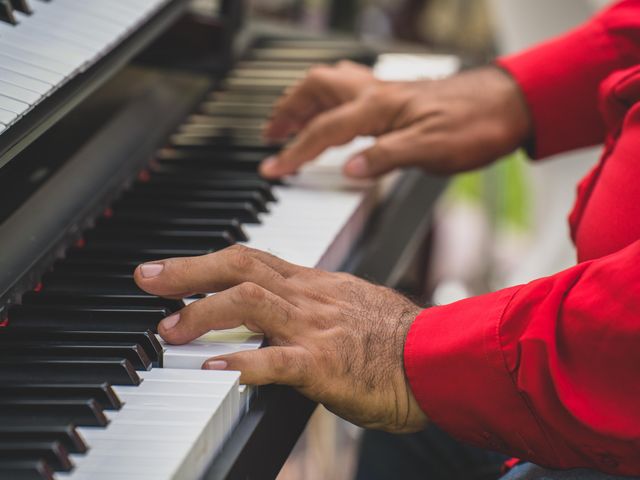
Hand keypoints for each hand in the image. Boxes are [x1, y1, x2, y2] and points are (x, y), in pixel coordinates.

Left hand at [134, 245, 427, 432]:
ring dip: (202, 313)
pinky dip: (241, 362)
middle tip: (148, 278)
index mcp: (314, 283)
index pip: (251, 259)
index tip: (172, 269)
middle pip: (240, 267)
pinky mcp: (326, 364)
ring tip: (170, 329)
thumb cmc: (398, 336)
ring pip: (249, 304)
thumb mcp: (351, 300)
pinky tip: (213, 368)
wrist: (437, 358)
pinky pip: (276, 359)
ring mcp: (316, 328)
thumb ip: (312, 299)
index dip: (207, 262)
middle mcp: (309, 297)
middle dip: (188, 271)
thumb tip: (277, 305)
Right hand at [260, 66, 531, 178]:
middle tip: (270, 133)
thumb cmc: (476, 125)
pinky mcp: (397, 97)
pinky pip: (350, 91)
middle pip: (316, 90)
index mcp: (379, 108)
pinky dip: (330, 102)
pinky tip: (333, 115)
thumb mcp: (431, 149)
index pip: (323, 130)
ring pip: (330, 84)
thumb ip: (385, 157)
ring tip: (288, 122)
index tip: (272, 167)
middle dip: (287, 110)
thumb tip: (347, 170)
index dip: (294, 151)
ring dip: (304, 101)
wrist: (509, 105)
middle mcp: (377, 93)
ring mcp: (386, 91)